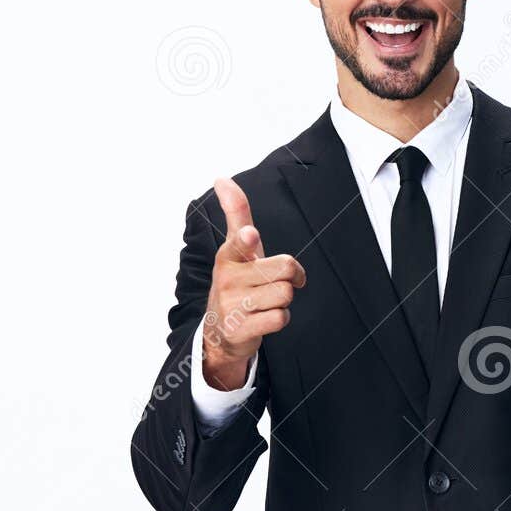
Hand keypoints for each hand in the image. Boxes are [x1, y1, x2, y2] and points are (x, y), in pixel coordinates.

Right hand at [201, 176, 305, 390]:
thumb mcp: (236, 248)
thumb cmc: (236, 282)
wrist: (220, 331)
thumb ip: (236, 214)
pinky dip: (279, 318)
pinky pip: (281, 317)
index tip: (250, 236)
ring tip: (264, 301)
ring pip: (286, 293)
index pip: (239, 242)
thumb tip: (221, 179)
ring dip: (283, 299)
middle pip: (286, 267)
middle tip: (272, 282)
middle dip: (290, 276)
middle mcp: (228, 278)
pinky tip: (263, 317)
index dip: (247, 240)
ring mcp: (233, 305)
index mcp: (228, 256)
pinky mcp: (241, 328)